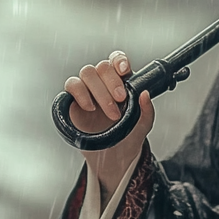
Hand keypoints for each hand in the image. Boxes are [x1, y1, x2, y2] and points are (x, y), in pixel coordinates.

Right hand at [64, 50, 154, 199]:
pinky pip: (71, 86)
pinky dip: (80, 93)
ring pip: (87, 73)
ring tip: (109, 112)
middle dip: (112, 82)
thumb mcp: (143, 125)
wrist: (113, 158)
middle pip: (102, 66)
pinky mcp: (73, 101)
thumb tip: (145, 95)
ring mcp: (87, 90)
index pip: (117, 60)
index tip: (124, 71)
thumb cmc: (129, 136)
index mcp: (121, 81)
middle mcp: (103, 82)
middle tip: (120, 100)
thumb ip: (147, 111)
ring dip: (98, 90)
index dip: (119, 60)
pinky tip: (90, 108)